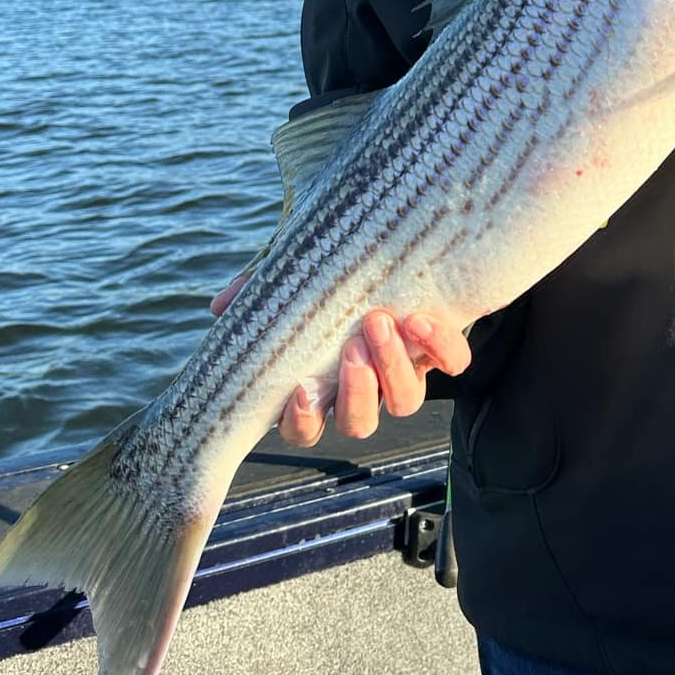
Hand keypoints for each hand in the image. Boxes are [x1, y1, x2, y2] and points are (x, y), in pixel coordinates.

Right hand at [208, 269, 471, 446]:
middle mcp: (365, 390)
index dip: (303, 419)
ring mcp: (404, 372)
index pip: (303, 428)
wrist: (400, 246)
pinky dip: (440, 346)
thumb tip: (221, 305)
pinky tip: (422, 318)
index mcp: (321, 385)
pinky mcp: (441, 350)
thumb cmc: (335, 274)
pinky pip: (453, 364)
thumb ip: (259, 290)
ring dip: (392, 366)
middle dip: (357, 392)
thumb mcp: (295, 278)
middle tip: (352, 348)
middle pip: (359, 424)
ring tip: (380, 322)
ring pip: (404, 402)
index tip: (303, 387)